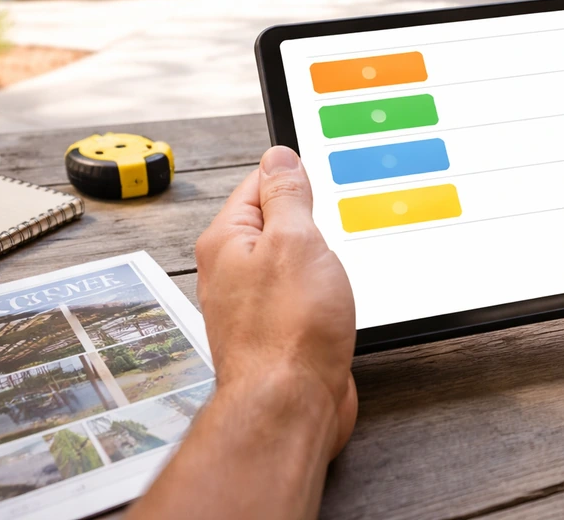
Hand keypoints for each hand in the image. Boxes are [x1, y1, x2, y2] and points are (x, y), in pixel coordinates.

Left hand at [129, 147, 356, 519]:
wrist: (290, 406)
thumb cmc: (289, 331)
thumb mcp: (295, 240)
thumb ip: (287, 195)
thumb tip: (279, 157)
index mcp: (228, 240)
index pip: (258, 184)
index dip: (294, 176)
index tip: (321, 177)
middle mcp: (232, 270)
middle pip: (275, 222)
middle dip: (311, 220)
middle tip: (333, 224)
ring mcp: (253, 303)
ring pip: (291, 260)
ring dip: (319, 259)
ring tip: (335, 264)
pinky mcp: (276, 331)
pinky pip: (300, 293)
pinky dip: (322, 290)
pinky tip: (335, 297)